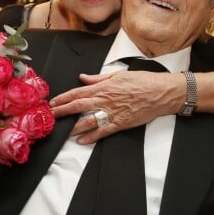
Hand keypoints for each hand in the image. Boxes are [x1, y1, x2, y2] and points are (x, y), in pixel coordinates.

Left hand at [50, 71, 182, 143]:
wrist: (161, 92)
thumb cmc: (143, 81)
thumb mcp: (119, 74)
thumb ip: (98, 78)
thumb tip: (83, 78)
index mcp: (104, 86)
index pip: (78, 92)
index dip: (64, 98)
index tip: (54, 102)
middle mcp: (106, 99)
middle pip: (78, 106)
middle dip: (63, 111)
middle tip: (51, 116)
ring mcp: (113, 112)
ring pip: (88, 120)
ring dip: (74, 126)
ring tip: (63, 130)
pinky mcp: (121, 122)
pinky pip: (103, 131)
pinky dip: (91, 136)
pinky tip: (82, 140)